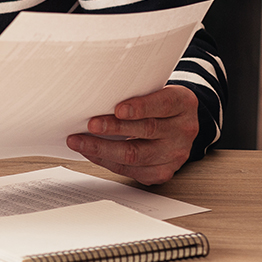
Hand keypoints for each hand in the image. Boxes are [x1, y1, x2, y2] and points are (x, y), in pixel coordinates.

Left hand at [66, 85, 197, 185]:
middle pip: (147, 130)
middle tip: (91, 124)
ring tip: (78, 141)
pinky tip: (90, 153)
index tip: (118, 109)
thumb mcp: (153, 90)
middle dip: (115, 128)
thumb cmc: (156, 104)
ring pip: (136, 155)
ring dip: (102, 149)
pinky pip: (131, 170)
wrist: (176, 125)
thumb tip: (95, 95)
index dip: (140, 107)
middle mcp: (183, 130)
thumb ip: (133, 92)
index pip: (163, 104)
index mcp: (183, 104)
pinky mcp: (162, 172)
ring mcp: (176, 154)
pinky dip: (106, 161)